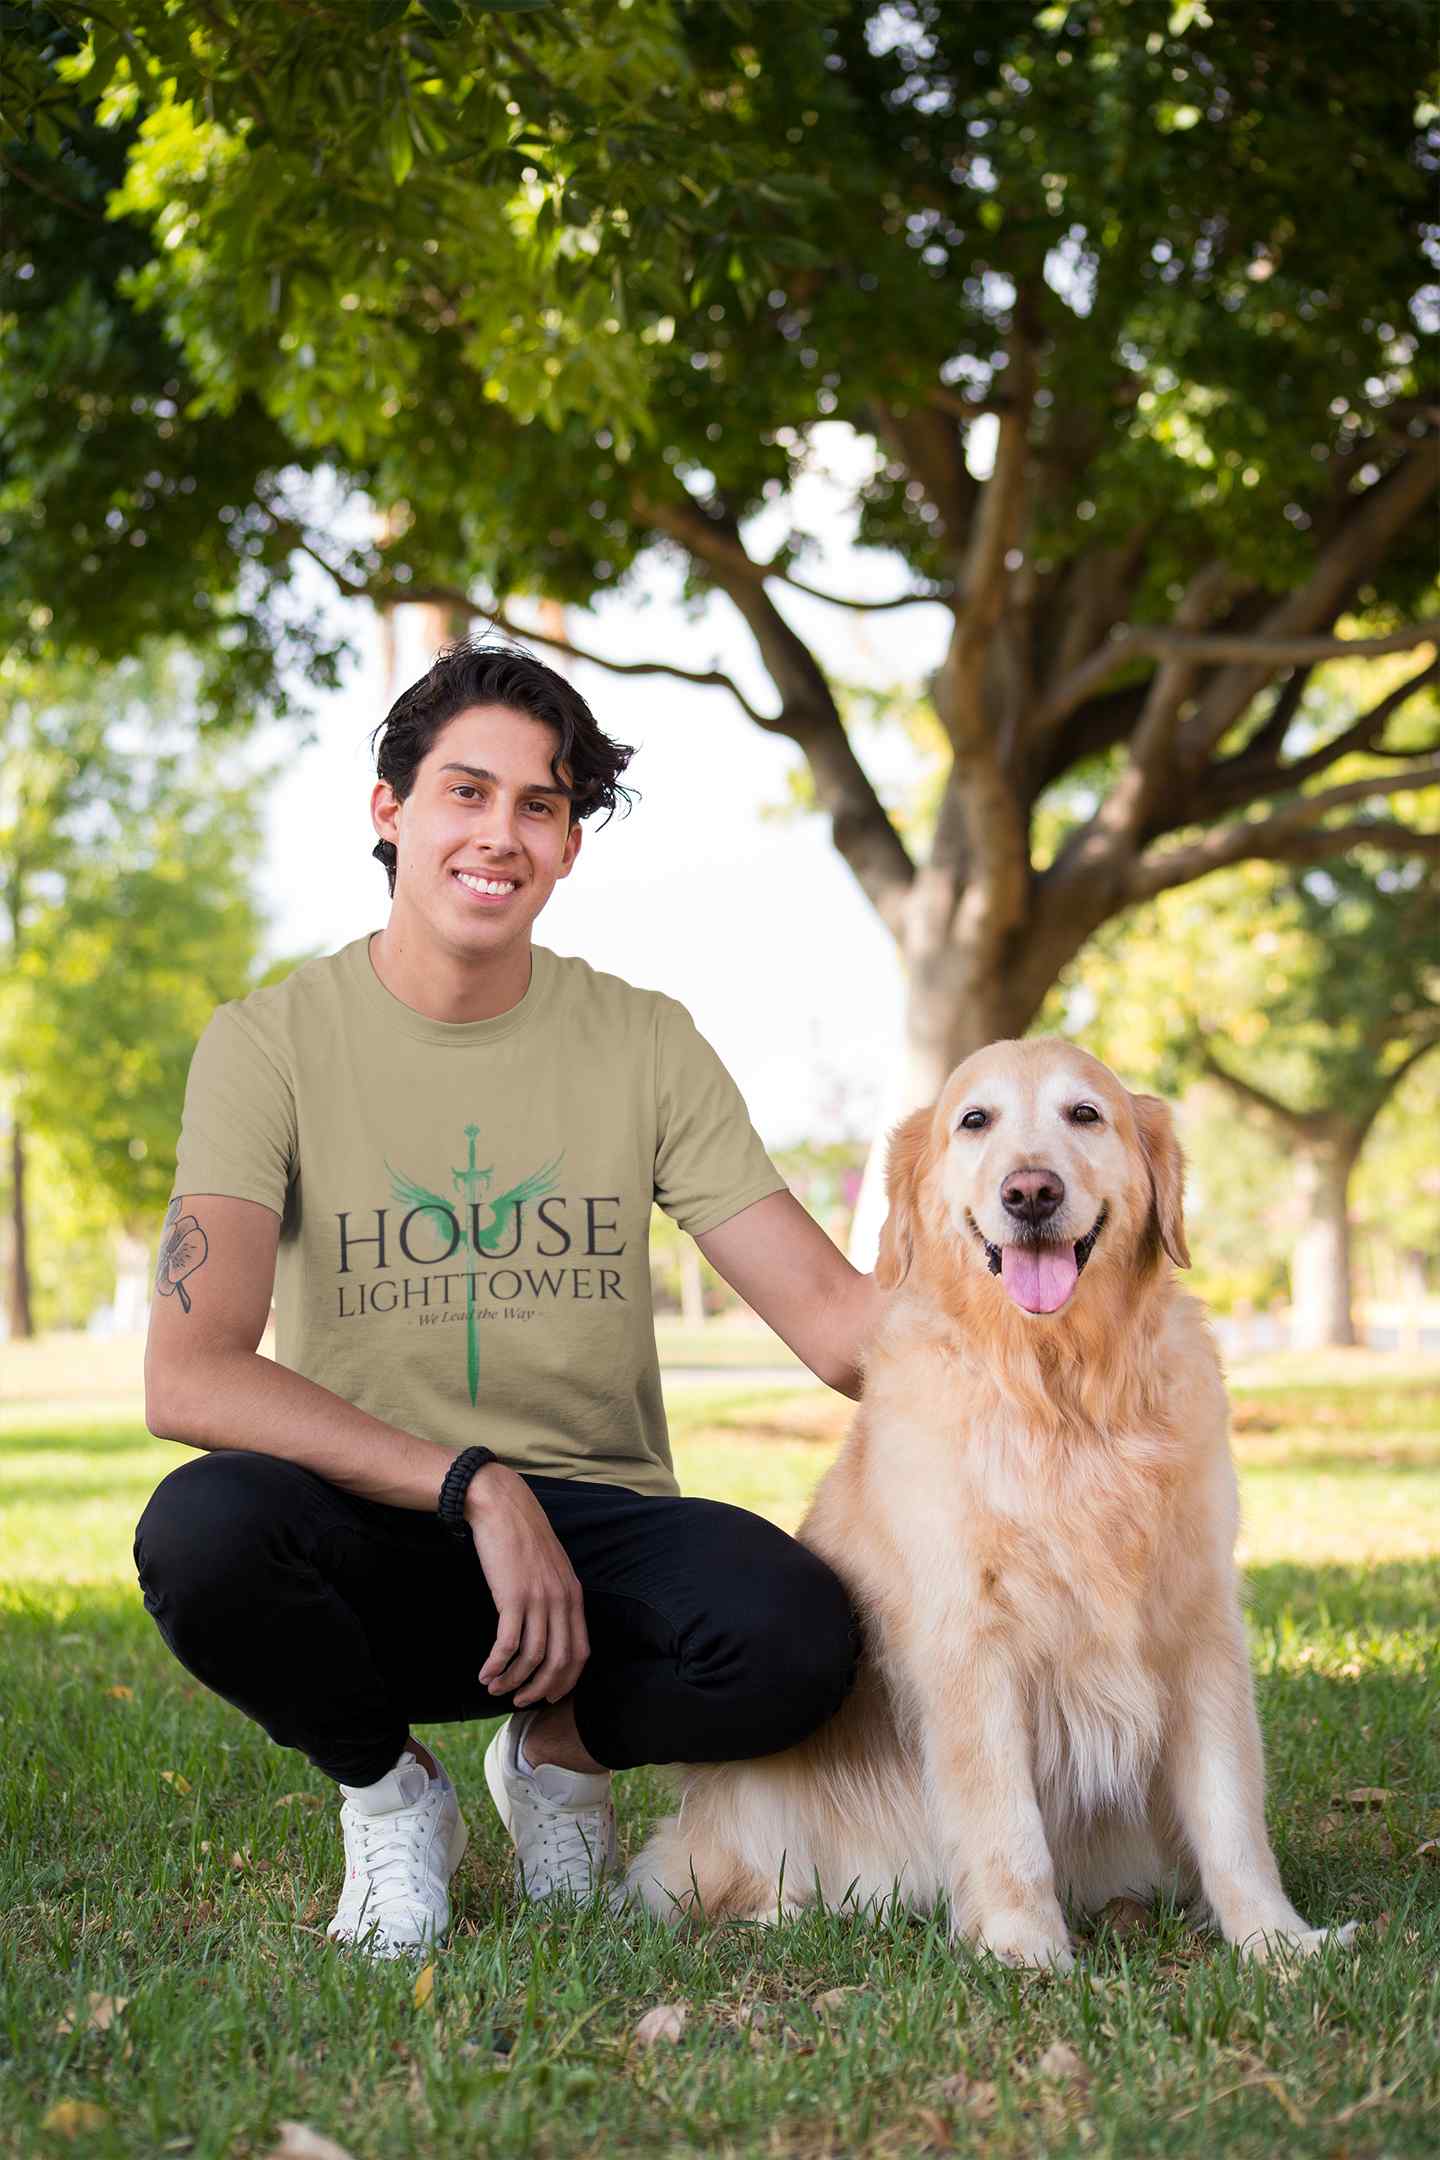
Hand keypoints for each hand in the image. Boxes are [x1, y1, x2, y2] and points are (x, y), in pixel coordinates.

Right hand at [464, 1463, 589, 1708]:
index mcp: (574, 1595)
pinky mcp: (512, 1597)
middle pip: (559, 1662)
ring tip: (495, 1688)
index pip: (580, 1652)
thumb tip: (549, 1628)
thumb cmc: (522, 1537)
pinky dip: (496, 1665)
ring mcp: (538, 1600)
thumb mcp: (550, 1567)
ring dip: (513, 1681)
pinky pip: (507, 1645)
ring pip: (532, 1658)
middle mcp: (561, 1601)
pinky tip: (484, 1673)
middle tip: (520, 1701)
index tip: (548, 1695)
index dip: (566, 1681)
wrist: (502, 1506)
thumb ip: (556, 1596)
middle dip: (540, 1689)